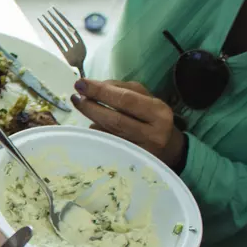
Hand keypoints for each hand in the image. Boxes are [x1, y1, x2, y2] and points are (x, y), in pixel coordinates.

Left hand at [71, 79, 185, 167]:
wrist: (170, 149)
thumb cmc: (152, 118)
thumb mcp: (146, 99)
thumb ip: (122, 89)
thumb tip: (93, 86)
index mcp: (159, 112)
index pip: (126, 100)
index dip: (101, 91)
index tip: (81, 83)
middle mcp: (153, 134)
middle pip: (115, 120)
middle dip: (91, 106)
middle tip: (75, 97)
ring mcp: (141, 152)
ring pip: (109, 135)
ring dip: (91, 119)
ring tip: (80, 106)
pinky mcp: (131, 164)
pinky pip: (108, 146)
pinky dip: (97, 134)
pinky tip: (92, 126)